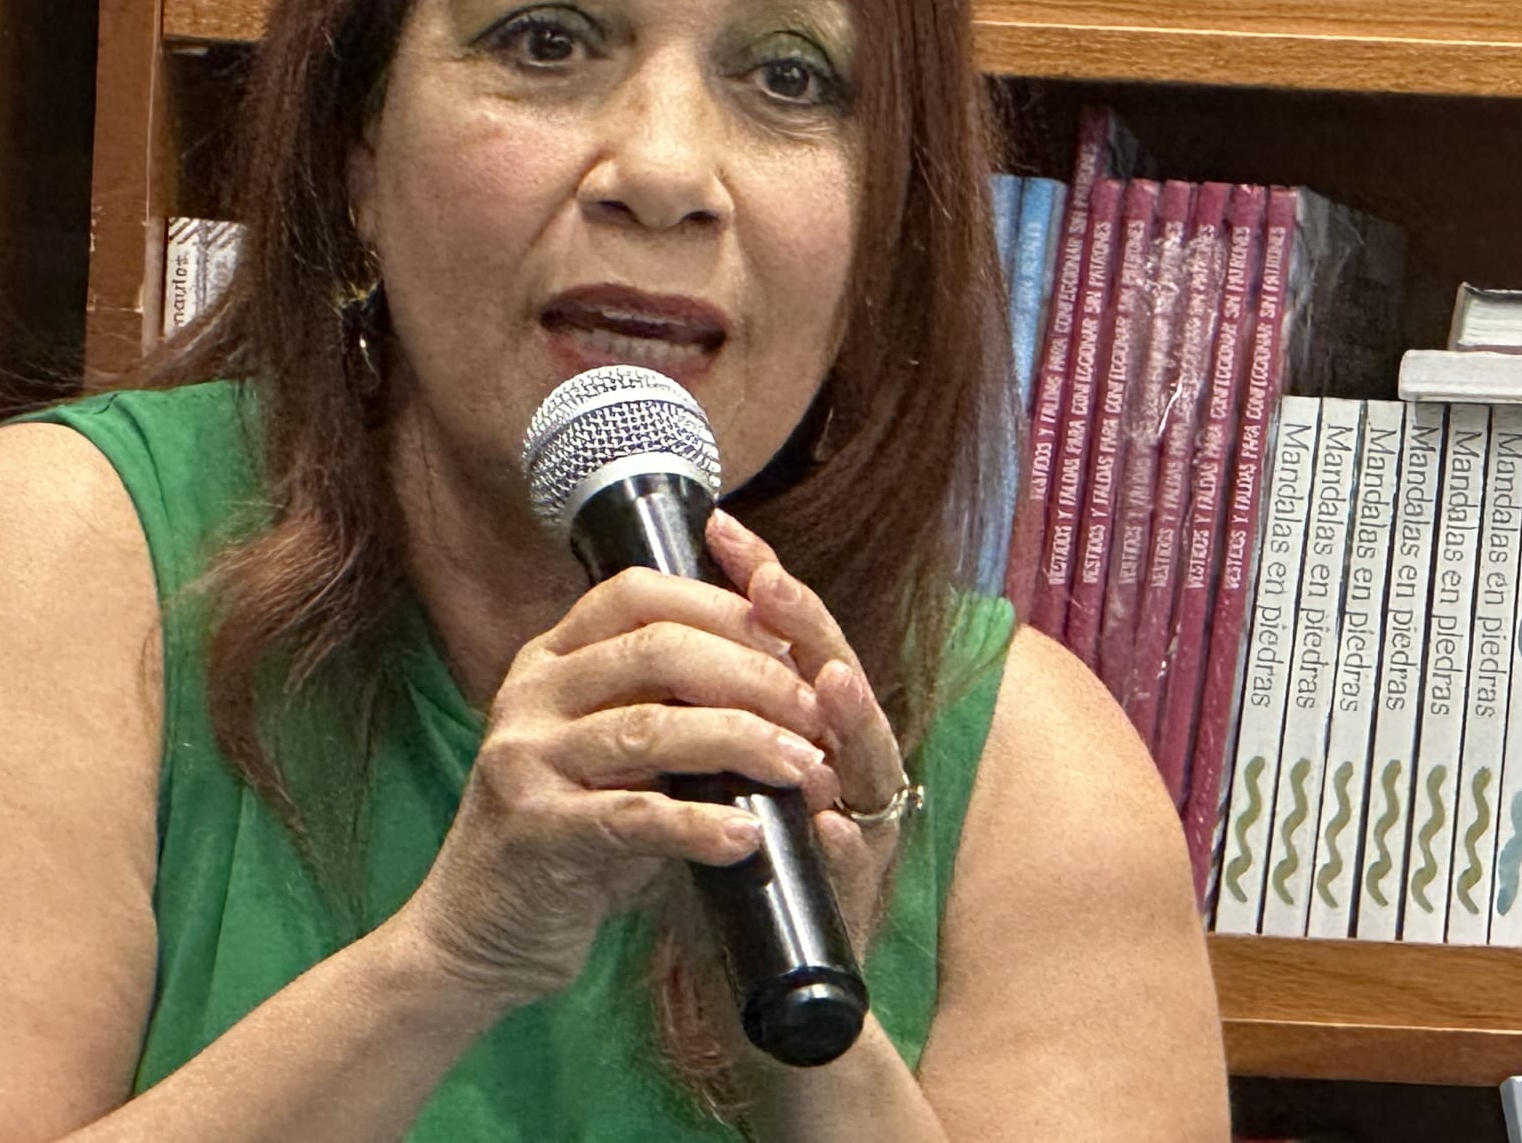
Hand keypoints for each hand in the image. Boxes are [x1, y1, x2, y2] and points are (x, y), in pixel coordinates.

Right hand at [400, 567, 838, 1010]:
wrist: (478, 932)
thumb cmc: (569, 837)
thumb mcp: (614, 755)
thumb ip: (672, 708)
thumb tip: (789, 680)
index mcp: (550, 658)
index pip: (639, 593)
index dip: (722, 607)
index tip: (792, 639)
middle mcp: (530, 693)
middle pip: (657, 650)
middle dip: (752, 676)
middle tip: (816, 715)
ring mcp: (524, 758)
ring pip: (650, 728)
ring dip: (743, 744)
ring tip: (805, 771)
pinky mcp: (533, 830)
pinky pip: (631, 816)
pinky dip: (698, 824)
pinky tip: (746, 836)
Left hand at [705, 509, 911, 953]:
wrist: (748, 991)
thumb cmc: (725, 873)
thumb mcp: (704, 777)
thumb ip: (700, 714)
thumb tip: (652, 630)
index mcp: (807, 733)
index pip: (789, 641)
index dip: (762, 584)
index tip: (723, 530)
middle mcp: (844, 772)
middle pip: (839, 679)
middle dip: (805, 627)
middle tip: (769, 581)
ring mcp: (860, 835)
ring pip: (870, 764)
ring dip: (849, 717)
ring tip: (825, 676)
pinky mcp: (852, 905)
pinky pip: (855, 870)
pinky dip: (843, 845)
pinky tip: (829, 825)